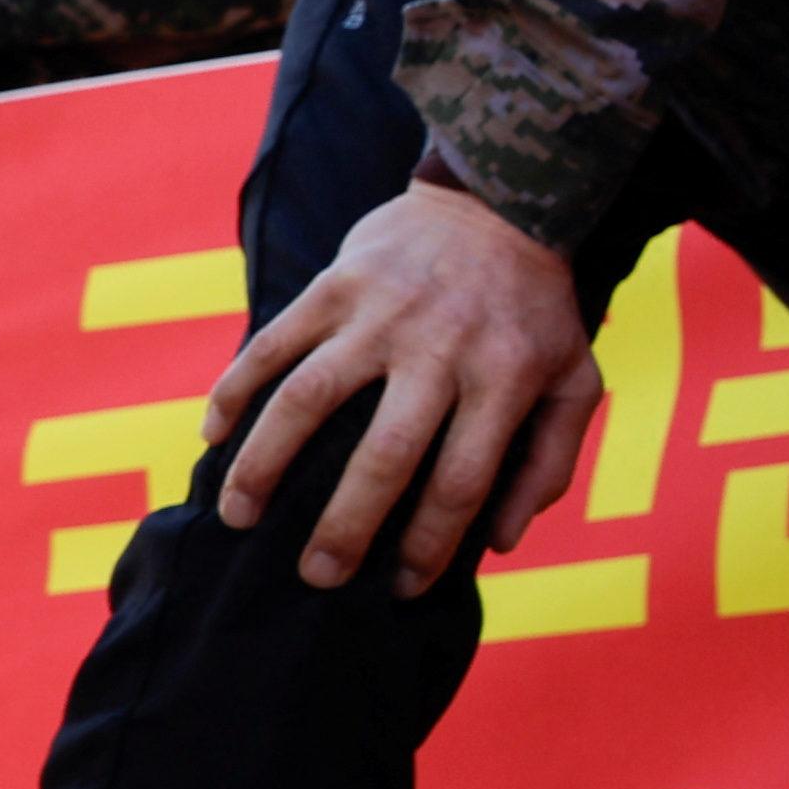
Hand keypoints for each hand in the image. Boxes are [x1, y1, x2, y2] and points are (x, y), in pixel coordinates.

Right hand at [211, 176, 607, 594]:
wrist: (501, 202)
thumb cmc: (537, 310)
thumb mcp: (575, 378)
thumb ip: (550, 460)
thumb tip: (502, 540)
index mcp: (506, 377)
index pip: (461, 481)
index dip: (429, 545)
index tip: (400, 587)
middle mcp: (440, 349)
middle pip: (384, 454)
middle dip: (345, 526)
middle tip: (316, 577)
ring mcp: (382, 314)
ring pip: (308, 399)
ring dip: (265, 464)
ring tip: (240, 518)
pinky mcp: (336, 285)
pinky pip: (272, 344)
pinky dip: (234, 390)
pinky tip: (213, 436)